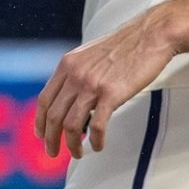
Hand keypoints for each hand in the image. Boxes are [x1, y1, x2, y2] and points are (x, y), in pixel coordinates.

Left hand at [34, 16, 175, 158]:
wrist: (149, 35)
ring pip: (71, 125)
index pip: (44, 99)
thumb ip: (75, 73)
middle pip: (53, 116)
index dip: (39, 121)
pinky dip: (96, 141)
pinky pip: (97, 126)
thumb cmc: (123, 45)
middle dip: (50, 139)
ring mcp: (92, 84)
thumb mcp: (88, 54)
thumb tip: (69, 97)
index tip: (40, 134)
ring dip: (72, 145)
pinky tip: (98, 146)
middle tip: (53, 152)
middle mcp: (75, 74)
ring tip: (78, 153)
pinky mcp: (111, 94)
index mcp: (67, 64)